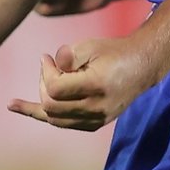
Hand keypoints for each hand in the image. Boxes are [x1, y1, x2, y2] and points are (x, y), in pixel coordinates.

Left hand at [8, 38, 158, 130]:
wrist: (141, 66)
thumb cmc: (114, 52)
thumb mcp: (89, 45)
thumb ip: (67, 55)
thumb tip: (47, 64)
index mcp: (97, 86)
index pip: (55, 89)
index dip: (45, 72)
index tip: (46, 57)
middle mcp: (97, 107)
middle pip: (52, 106)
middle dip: (43, 85)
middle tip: (47, 66)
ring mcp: (97, 119)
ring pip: (55, 120)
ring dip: (42, 102)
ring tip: (38, 86)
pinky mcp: (96, 123)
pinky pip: (65, 123)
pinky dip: (49, 115)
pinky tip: (28, 109)